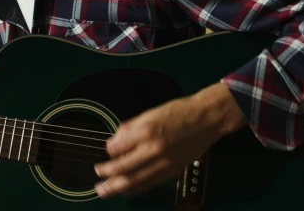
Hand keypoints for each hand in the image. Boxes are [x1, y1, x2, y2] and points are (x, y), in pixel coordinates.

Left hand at [93, 83, 245, 197]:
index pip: (118, 148)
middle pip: (124, 169)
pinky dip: (136, 188)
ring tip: (105, 191)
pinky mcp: (173, 170)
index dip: (108, 152)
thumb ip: (130, 127)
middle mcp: (154, 148)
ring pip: (136, 181)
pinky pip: (150, 183)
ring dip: (118, 188)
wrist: (207, 118)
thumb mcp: (150, 112)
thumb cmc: (180, 112)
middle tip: (97, 178)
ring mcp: (164, 162)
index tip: (106, 152)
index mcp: (146, 130)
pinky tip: (127, 190)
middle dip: (107, 176)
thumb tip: (114, 140)